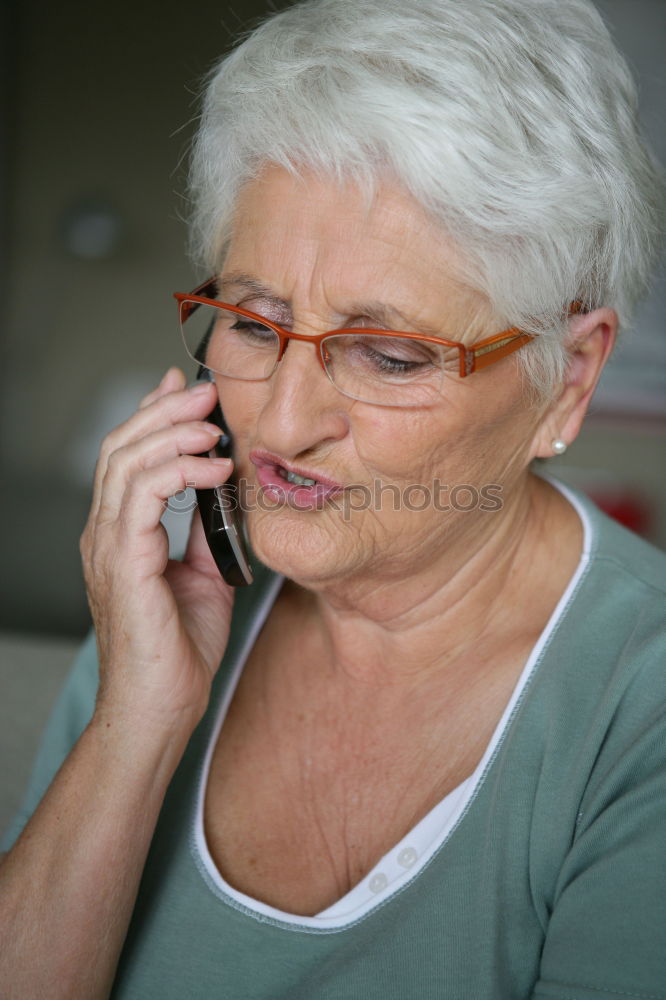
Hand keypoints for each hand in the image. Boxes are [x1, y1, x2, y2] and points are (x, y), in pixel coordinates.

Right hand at [80, 367, 235, 736]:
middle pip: (120, 446)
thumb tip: (224, 493)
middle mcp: (105, 532)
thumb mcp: (204, 575)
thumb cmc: (179, 648)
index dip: (153, 416)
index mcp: (120, 533)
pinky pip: (143, 496)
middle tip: (204, 394)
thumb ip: (205, 532)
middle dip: (163, 411)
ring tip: (213, 425)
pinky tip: (215, 469)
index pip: (127, 457)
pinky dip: (180, 471)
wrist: (162, 706)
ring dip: (172, 433)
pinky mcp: (122, 562)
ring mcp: (107, 545)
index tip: (188, 390)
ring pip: (126, 461)